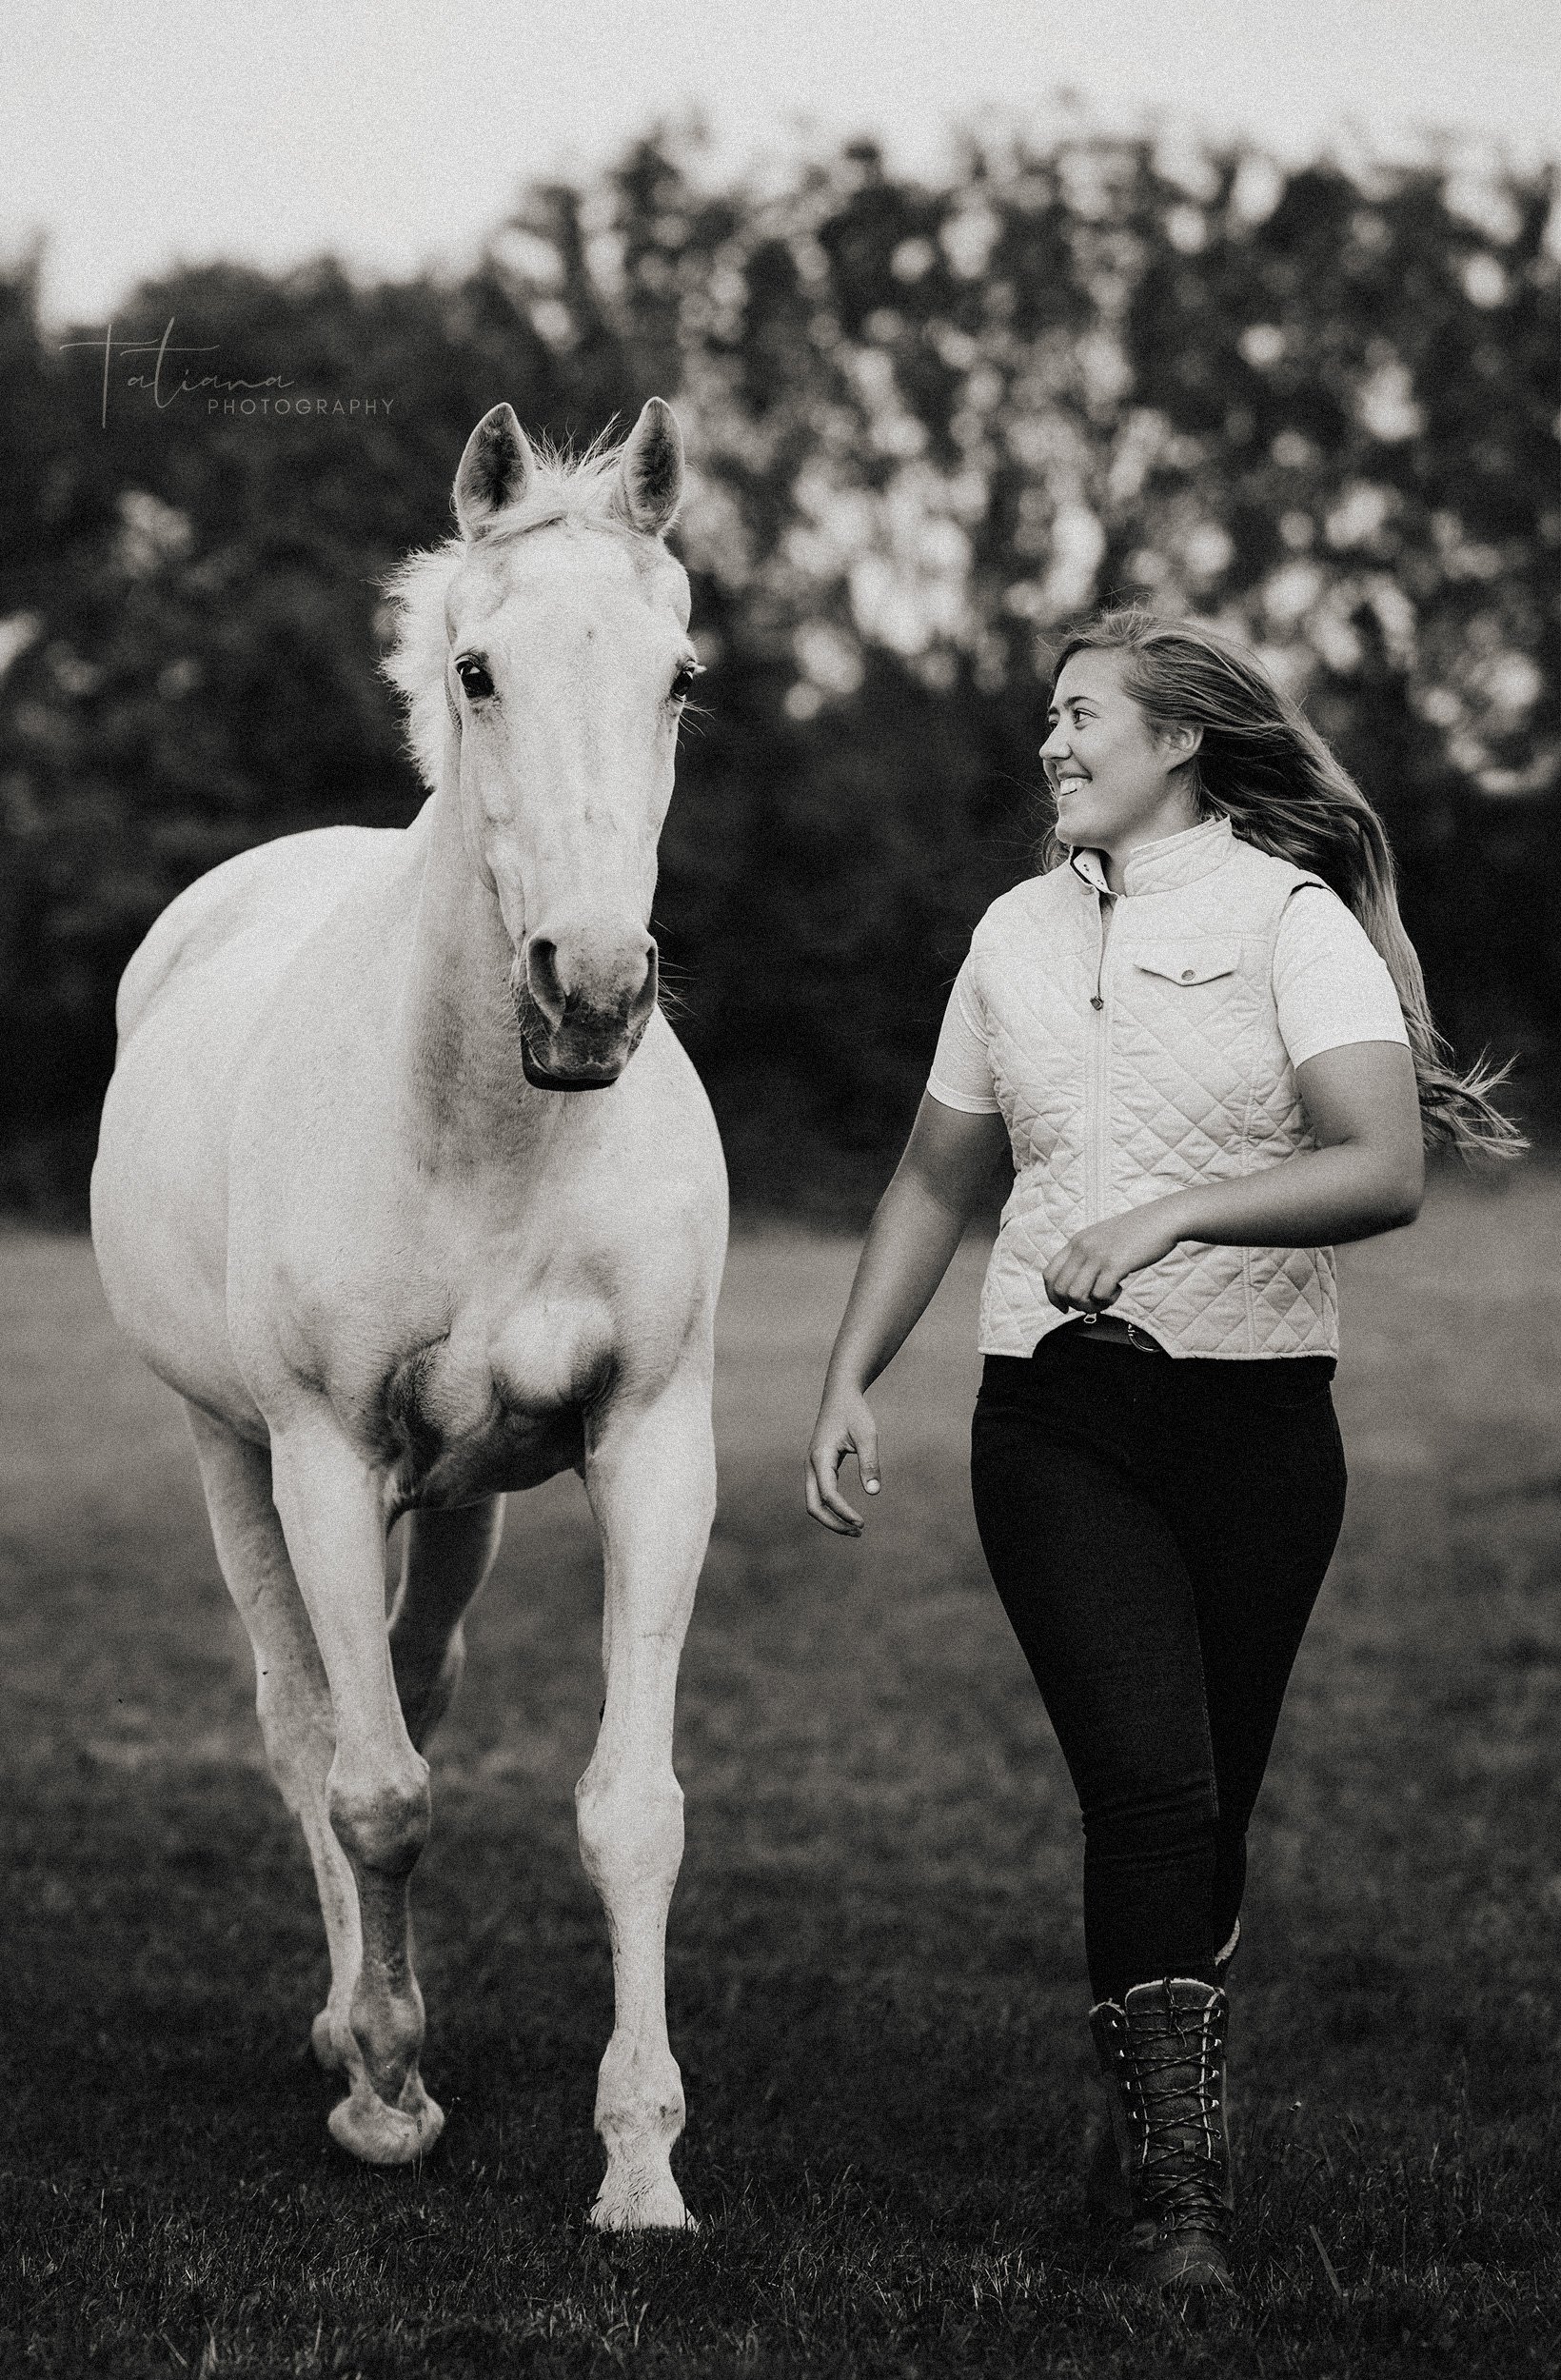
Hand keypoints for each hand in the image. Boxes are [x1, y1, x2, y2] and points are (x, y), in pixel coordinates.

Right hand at [805, 1383, 880, 1534]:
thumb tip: (874, 1492)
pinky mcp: (818, 1467)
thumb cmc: (854, 1413)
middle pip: (813, 1506)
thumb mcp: (867, 1435)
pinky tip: (848, 1514)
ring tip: (856, 1529)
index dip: (844, 1512)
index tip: (862, 1523)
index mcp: (820, 1457)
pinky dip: (831, 1508)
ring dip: (832, 1518)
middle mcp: (811, 1465)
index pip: (828, 1495)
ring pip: (814, 1503)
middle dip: (833, 1523)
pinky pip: (819, 1495)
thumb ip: (870, 1463)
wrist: (840, 1395)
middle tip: (857, 1533)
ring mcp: (812, 1467)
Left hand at [1043, 1201, 1184, 1314]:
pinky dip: (1108, 1300)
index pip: (1049, 1275)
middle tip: (1094, 1302)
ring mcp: (1098, 1255)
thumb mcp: (1101, 1238)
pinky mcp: (1115, 1264)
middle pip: (1060, 1290)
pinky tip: (1119, 1289)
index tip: (1065, 1307)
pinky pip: (1099, 1295)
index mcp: (1076, 1242)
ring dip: (1091, 1304)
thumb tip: (1076, 1285)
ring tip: (1108, 1295)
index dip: (1053, 1296)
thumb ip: (1086, 1256)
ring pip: (1076, 1295)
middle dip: (1075, 1304)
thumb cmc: (1136, 1233)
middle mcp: (1082, 1248)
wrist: (1161, 1220)